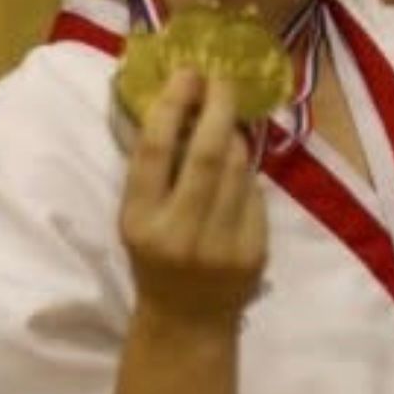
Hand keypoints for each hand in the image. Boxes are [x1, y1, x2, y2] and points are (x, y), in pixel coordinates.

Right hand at [119, 70, 266, 328]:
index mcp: (140, 221)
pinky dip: (247, 174)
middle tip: (222, 79)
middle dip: (218, 107)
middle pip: (208, 154)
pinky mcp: (254, 251)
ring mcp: (221, 245)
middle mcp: (180, 233)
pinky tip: (237, 172)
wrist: (187, 320)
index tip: (187, 73)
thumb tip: (181, 101)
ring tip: (227, 122)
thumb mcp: (138, 218)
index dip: (172, 105)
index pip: (154, 151)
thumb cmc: (155, 258)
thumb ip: (154, 170)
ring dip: (236, 136)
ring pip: (239, 168)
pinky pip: (255, 193)